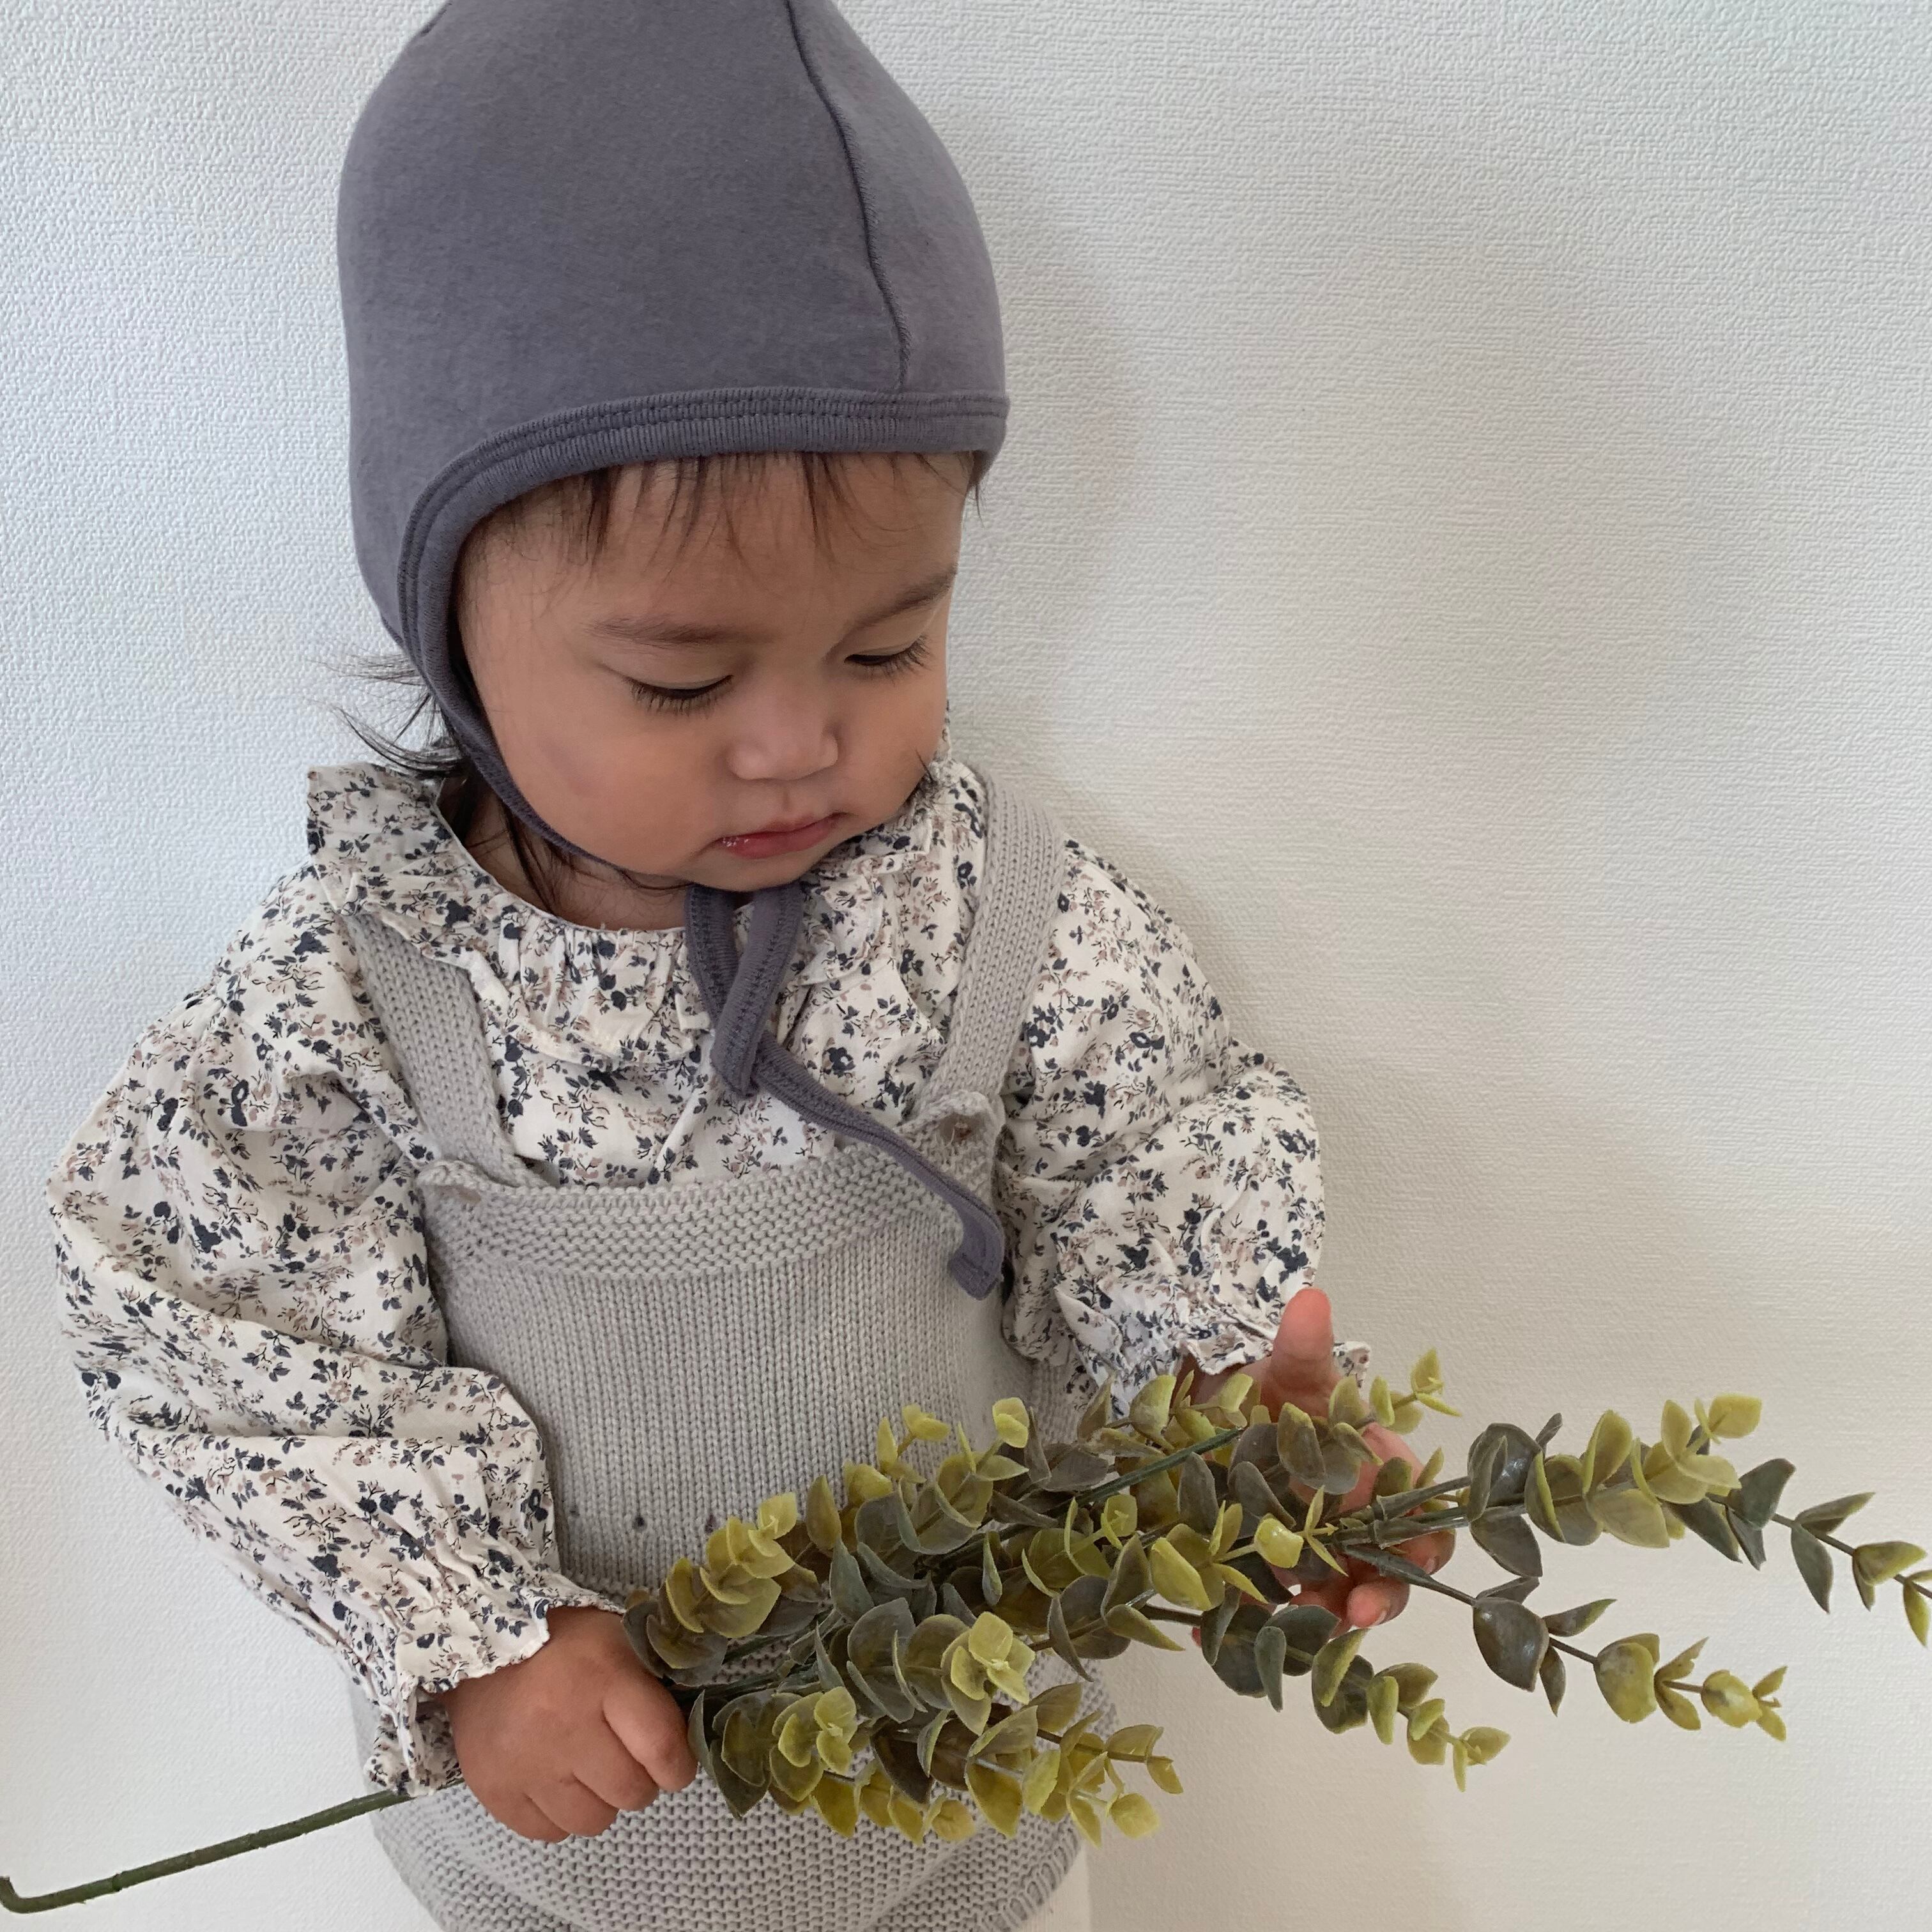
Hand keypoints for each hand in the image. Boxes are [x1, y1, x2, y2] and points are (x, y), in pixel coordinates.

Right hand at [435, 1605, 698, 1840]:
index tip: (675, 1764)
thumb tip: (689, 1732)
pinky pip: (549, 1833)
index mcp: (603, 1679)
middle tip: (627, 1759)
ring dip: (600, 1801)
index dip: (679, 1765)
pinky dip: (560, 1814)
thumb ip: (656, 1683)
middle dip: (640, 1781)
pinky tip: (556, 1780)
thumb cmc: (563, 1643)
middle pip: (631, 1792)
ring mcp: (527, 1764)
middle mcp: (565, 1726)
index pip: (662, 1748)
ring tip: (588, 1768)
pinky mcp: (495, 1790)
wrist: (479, 1646)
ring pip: (593, 1821)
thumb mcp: (619, 1641)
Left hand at [1182, 1278, 1453, 1632]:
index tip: (1413, 1560)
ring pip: (1332, 1598)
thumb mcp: (1290, 1370)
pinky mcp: (1269, 1568)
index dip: (1425, 1546)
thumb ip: (1305, 1346)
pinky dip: (1250, 1619)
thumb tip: (1310, 1298)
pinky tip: (1214, 1627)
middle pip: (1385, 1573)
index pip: (1424, 1520)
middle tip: (1350, 1614)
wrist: (1221, 1407)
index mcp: (1380, 1475)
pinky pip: (1271, 1605)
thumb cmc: (1278, 1389)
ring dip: (1319, 1620)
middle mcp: (1356, 1521)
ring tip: (1289, 1626)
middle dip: (1375, 1598)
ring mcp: (1315, 1551)